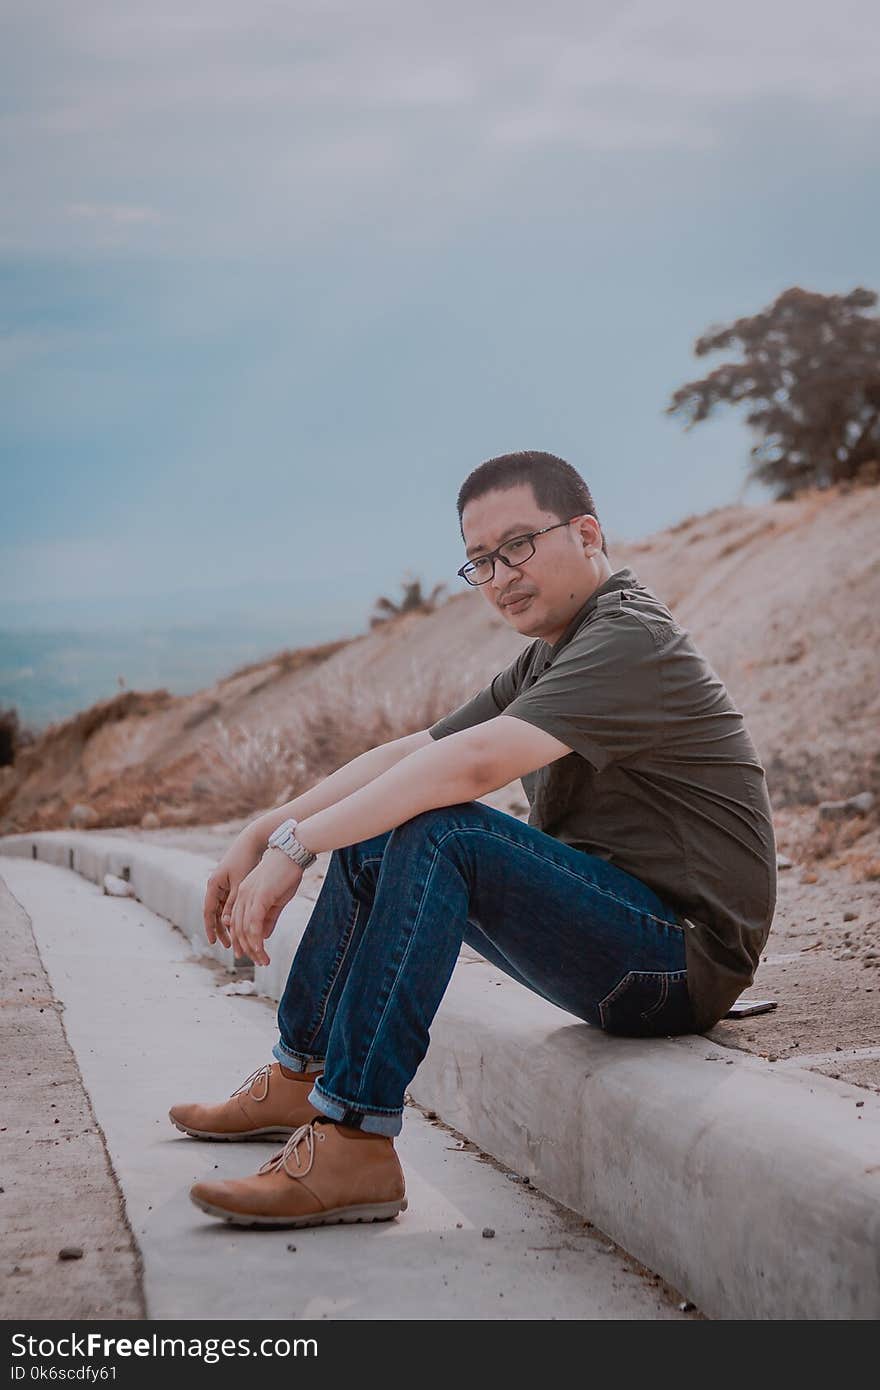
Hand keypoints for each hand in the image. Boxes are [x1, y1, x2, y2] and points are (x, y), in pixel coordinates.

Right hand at [203, 826, 264, 949]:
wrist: (253, 841)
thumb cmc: (246, 860)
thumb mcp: (239, 884)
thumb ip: (232, 902)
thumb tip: (226, 922)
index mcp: (214, 885)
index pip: (208, 912)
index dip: (210, 928)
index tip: (213, 943)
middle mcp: (215, 886)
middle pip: (215, 913)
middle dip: (221, 929)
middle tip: (228, 945)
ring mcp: (223, 884)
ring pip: (223, 909)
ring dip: (228, 923)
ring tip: (237, 938)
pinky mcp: (232, 883)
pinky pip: (230, 902)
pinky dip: (235, 913)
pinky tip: (243, 923)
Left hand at [228, 849, 303, 965]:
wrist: (293, 851)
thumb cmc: (287, 872)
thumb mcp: (277, 898)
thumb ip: (269, 916)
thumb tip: (264, 935)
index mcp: (243, 894)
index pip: (236, 922)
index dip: (241, 940)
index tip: (250, 953)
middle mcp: (242, 895)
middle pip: (237, 929)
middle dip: (246, 948)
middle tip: (258, 961)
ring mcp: (249, 896)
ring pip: (244, 929)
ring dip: (253, 948)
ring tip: (263, 960)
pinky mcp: (259, 897)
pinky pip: (253, 924)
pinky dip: (256, 940)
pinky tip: (260, 950)